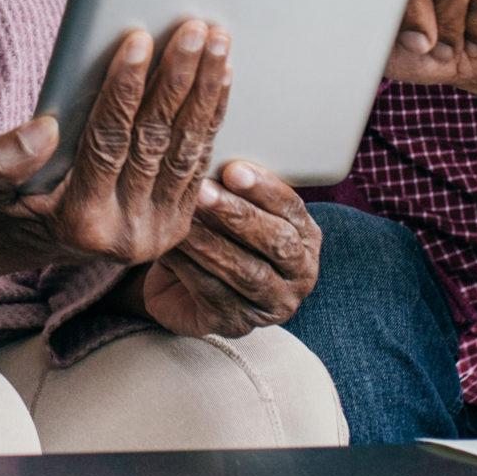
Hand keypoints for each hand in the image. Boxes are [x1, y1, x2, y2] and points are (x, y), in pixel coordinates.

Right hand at [0, 19, 233, 270]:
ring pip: (187, 149)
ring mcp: (159, 230)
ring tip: (216, 42)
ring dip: (205, 91)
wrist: (41, 243)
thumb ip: (6, 158)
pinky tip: (221, 76)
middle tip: (193, 29)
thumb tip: (46, 129)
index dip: (123, 89)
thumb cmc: (14, 199)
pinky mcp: (180, 223)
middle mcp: (126, 232)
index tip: (138, 39)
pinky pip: (199, 161)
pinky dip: (212, 115)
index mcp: (80, 220)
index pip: (107, 142)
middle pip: (156, 142)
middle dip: (177, 80)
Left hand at [135, 160, 320, 338]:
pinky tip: (170, 245)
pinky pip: (214, 294)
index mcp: (305, 237)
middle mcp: (298, 274)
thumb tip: (208, 151)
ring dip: (211, 240)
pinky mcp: (236, 324)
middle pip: (277, 243)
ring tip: (184, 216)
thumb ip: (230, 185)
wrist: (185, 285)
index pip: (292, 210)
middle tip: (203, 191)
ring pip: (246, 271)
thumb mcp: (231, 207)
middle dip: (238, 214)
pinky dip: (190, 266)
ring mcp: (270, 305)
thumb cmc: (215, 233)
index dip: (265, 189)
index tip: (233, 169)